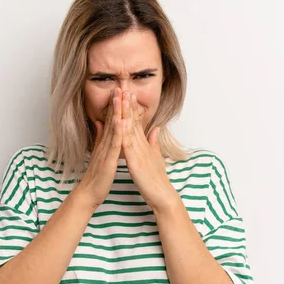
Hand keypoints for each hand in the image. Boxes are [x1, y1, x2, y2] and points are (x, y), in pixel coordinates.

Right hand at [76, 89, 122, 207]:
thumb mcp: (99, 153)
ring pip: (113, 128)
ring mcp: (105, 150)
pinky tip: (122, 121)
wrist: (90, 192)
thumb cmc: (96, 175)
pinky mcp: (108, 159)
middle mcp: (104, 143)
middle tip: (120, 85)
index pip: (111, 120)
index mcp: (104, 142)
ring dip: (117, 111)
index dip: (116, 105)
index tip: (120, 90)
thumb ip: (100, 137)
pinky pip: (114, 144)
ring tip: (121, 96)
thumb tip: (100, 122)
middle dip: (116, 102)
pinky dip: (118, 132)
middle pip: (111, 119)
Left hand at [120, 89, 176, 212]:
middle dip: (128, 105)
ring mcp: (140, 153)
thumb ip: (155, 143)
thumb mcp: (156, 158)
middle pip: (133, 122)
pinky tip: (121, 123)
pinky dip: (125, 134)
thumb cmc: (158, 179)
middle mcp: (142, 146)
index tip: (128, 94)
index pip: (137, 123)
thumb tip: (155, 129)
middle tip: (124, 88)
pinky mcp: (136, 162)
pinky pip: (128, 146)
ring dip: (126, 114)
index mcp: (144, 145)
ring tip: (122, 99)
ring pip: (131, 130)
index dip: (132, 109)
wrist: (162, 196)